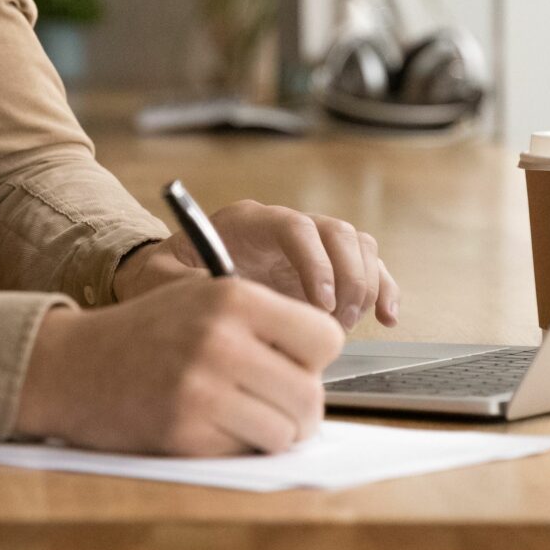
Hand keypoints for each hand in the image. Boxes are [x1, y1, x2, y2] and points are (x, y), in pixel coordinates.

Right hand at [13, 277, 345, 454]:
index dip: (314, 358)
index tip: (294, 363)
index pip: (325, 338)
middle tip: (275, 405)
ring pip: (286, 432)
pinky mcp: (185, 432)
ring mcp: (203, 389)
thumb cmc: (146, 333)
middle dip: (299, 409)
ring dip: (272, 433)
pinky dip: (236, 447)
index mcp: (234, 298)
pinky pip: (246, 452)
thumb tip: (324, 364)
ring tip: (242, 417)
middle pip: (311, 394)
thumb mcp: (203, 299)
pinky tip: (207, 426)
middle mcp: (222, 340)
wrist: (70, 364)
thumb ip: (262, 322)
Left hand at [113, 199, 401, 330]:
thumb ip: (186, 285)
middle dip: (346, 278)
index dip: (314, 262)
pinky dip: (382, 289)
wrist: (173, 279)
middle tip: (335, 322)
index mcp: (247, 222)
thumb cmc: (166, 277)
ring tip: (343, 326)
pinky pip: (368, 267)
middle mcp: (284, 227)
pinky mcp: (327, 269)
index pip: (294, 227)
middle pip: (336, 233)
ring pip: (358, 245)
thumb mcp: (162, 279)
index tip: (317, 303)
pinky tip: (387, 318)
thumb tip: (222, 297)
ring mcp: (310, 247)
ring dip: (364, 285)